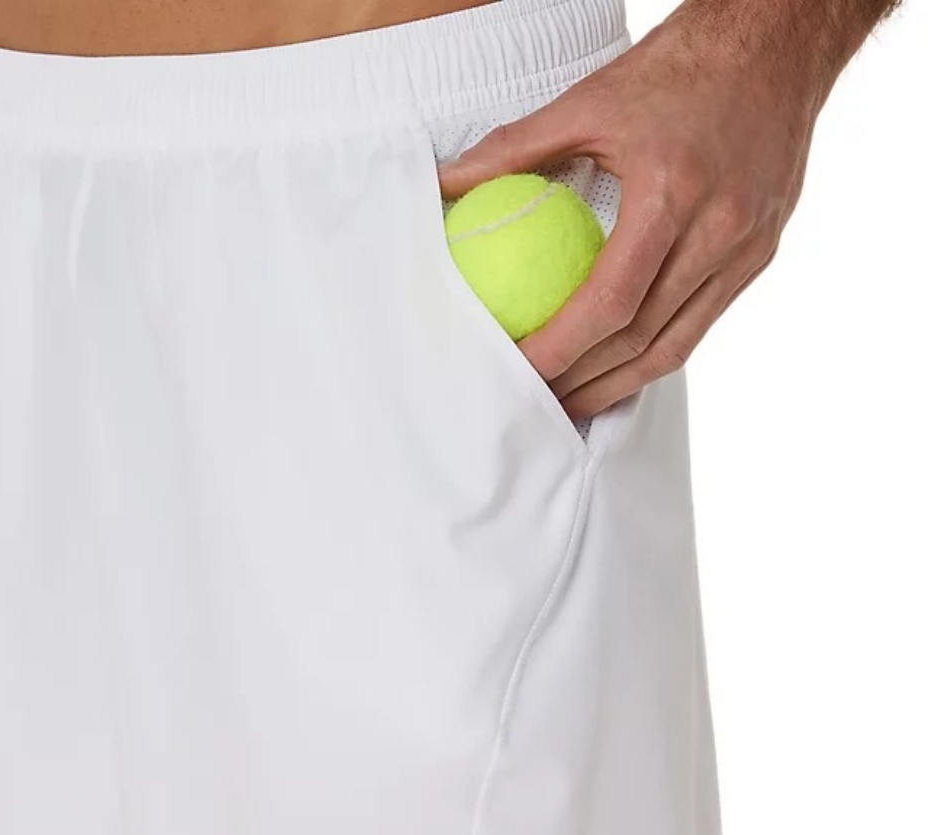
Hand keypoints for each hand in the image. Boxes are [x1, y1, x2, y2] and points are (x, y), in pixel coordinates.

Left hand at [438, 2, 818, 420]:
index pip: (612, 300)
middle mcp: (719, 229)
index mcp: (673, 192)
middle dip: (584, 383)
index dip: (563, 348)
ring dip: (618, 385)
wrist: (777, 43)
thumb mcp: (588, 100)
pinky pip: (700, 324)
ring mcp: (746, 248)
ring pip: (677, 345)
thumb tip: (445, 184)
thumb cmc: (676, 68)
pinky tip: (615, 369)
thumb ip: (511, 148)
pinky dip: (654, 355)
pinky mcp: (759, 255)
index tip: (520, 370)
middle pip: (643, 338)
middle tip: (534, 403)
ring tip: (571, 404)